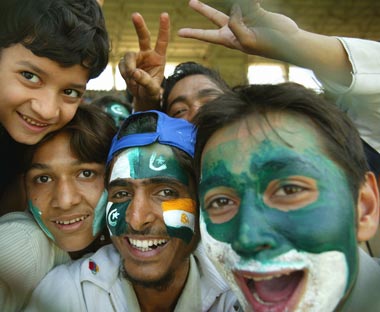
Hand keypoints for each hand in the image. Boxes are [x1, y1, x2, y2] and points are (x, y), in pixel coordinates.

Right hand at [119, 12, 169, 110]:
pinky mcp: (126, 63)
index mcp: (159, 58)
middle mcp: (147, 54)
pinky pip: (122, 65)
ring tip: (133, 80)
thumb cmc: (151, 91)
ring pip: (128, 56)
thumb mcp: (152, 89)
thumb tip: (135, 73)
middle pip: (143, 37)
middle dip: (139, 26)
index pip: (162, 41)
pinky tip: (130, 81)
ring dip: (129, 69)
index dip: (163, 28)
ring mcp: (136, 57)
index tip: (164, 14)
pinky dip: (124, 74)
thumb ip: (145, 81)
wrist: (142, 96)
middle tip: (135, 15)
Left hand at [178, 0, 299, 59]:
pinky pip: (248, 1)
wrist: (287, 40)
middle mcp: (234, 28)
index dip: (193, 33)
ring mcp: (244, 18)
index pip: (207, 36)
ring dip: (230, 2)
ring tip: (214, 2)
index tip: (180, 33)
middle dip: (202, 9)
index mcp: (229, 39)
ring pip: (231, 4)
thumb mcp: (246, 39)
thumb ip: (235, 24)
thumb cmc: (267, 45)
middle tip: (191, 2)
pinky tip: (257, 2)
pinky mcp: (255, 10)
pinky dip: (251, 1)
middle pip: (213, 16)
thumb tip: (233, 7)